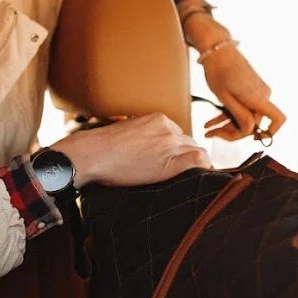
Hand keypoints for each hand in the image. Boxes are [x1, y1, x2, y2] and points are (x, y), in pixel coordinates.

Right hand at [50, 113, 211, 187]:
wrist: (93, 154)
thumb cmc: (102, 148)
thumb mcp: (127, 132)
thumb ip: (143, 136)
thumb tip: (144, 150)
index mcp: (158, 119)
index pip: (178, 135)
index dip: (175, 149)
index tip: (167, 160)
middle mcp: (168, 129)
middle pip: (188, 143)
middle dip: (183, 156)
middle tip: (171, 172)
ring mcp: (170, 144)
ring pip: (196, 152)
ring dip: (191, 164)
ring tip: (181, 177)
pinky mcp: (171, 161)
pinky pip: (199, 161)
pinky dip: (203, 167)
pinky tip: (200, 176)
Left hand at [200, 46, 286, 140]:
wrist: (217, 50)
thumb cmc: (219, 71)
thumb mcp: (225, 97)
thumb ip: (239, 115)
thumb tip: (250, 131)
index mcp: (258, 98)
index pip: (277, 119)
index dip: (270, 132)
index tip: (252, 139)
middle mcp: (262, 96)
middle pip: (253, 122)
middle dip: (232, 131)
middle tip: (211, 133)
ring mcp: (257, 92)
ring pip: (245, 116)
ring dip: (226, 125)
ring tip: (207, 129)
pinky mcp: (250, 90)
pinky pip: (242, 107)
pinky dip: (228, 115)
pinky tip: (211, 123)